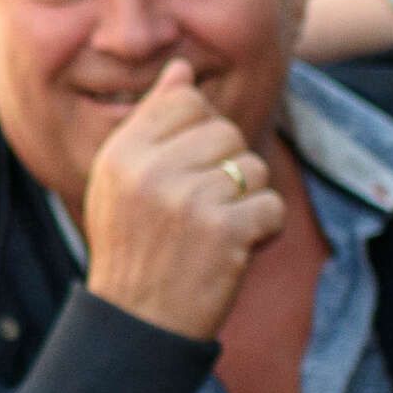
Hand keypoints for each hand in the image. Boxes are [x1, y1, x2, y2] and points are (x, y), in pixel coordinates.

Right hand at [79, 62, 284, 341]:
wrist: (137, 323)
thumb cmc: (133, 248)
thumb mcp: (121, 181)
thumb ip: (150, 123)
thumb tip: (180, 69)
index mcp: (122, 153)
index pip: (185, 99)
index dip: (199, 133)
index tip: (186, 172)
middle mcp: (151, 170)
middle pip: (225, 131)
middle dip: (226, 169)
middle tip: (200, 211)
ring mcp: (188, 200)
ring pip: (253, 167)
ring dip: (246, 201)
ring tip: (214, 233)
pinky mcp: (225, 231)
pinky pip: (272, 206)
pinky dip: (264, 231)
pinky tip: (235, 251)